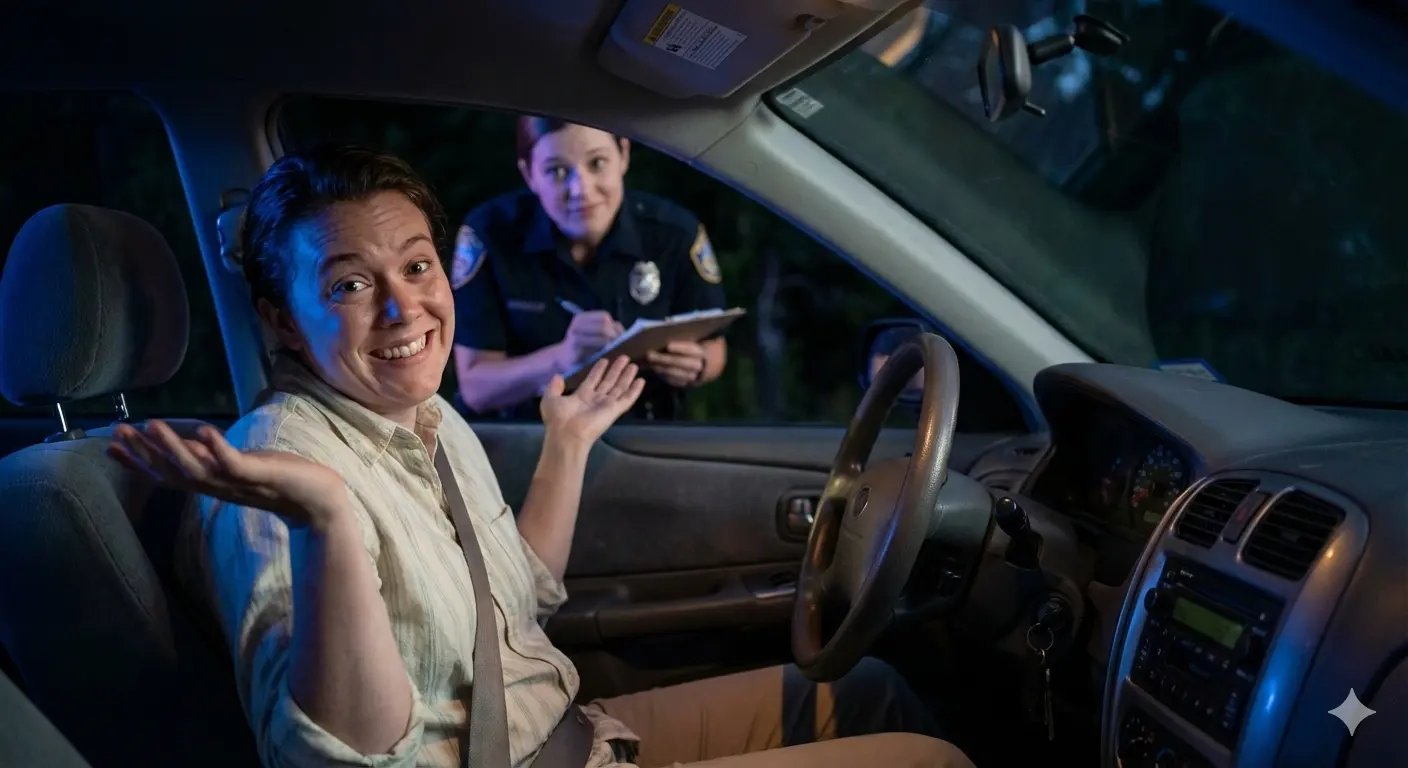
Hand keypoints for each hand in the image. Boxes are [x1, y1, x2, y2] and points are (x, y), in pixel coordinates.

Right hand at [106, 420, 348, 529]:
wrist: (318, 500)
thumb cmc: (279, 480)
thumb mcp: (238, 466)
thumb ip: (212, 458)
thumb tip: (187, 442)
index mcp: (211, 485)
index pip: (166, 476)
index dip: (137, 463)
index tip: (110, 446)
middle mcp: (218, 487)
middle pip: (172, 473)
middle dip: (144, 453)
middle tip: (119, 431)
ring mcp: (238, 483)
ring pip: (197, 469)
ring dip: (173, 447)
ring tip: (152, 424)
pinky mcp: (260, 476)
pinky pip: (234, 464)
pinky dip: (218, 448)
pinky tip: (204, 429)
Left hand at [540, 356, 645, 445]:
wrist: (567, 435)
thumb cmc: (558, 419)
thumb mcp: (550, 399)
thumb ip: (554, 387)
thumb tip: (558, 376)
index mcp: (581, 397)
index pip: (593, 380)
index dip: (599, 370)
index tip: (605, 360)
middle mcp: (595, 400)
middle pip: (609, 382)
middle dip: (616, 370)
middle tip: (624, 358)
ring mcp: (606, 405)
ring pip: (619, 388)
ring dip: (626, 376)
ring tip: (633, 365)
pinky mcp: (614, 411)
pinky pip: (627, 399)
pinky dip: (635, 390)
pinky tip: (641, 381)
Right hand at [555, 310, 623, 368]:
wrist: (563, 359)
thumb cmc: (582, 347)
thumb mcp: (592, 334)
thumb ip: (607, 329)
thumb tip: (621, 330)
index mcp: (582, 318)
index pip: (604, 316)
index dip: (613, 325)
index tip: (618, 336)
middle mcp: (577, 324)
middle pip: (604, 325)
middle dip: (614, 335)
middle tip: (618, 344)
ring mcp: (575, 336)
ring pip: (602, 337)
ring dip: (611, 344)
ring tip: (614, 350)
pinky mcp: (576, 350)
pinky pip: (595, 350)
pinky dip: (604, 352)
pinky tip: (606, 356)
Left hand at [645, 340, 708, 387]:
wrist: (714, 362)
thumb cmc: (704, 344)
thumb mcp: (702, 337)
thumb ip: (690, 334)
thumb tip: (670, 329)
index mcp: (706, 352)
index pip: (693, 350)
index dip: (681, 348)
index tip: (668, 345)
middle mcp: (701, 366)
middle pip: (682, 363)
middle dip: (665, 359)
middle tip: (650, 354)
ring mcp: (695, 377)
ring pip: (677, 374)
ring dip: (662, 368)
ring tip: (650, 362)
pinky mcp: (689, 384)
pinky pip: (676, 381)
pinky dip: (664, 376)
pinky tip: (655, 369)